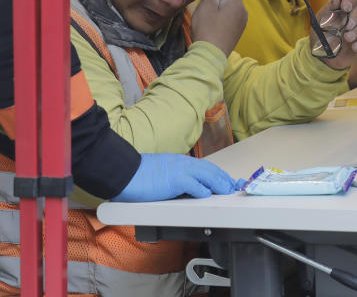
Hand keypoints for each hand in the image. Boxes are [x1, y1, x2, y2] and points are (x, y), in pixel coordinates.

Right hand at [113, 153, 243, 201]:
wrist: (123, 171)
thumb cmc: (136, 175)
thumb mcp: (161, 174)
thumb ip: (174, 179)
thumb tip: (182, 189)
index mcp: (179, 162)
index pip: (204, 167)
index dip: (217, 174)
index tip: (226, 181)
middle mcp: (182, 164)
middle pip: (209, 169)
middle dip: (223, 178)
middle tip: (233, 186)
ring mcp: (179, 171)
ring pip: (206, 175)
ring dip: (219, 183)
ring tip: (228, 190)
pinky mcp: (174, 180)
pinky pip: (193, 185)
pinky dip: (202, 190)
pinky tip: (207, 194)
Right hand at [189, 0, 247, 55]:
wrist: (210, 56)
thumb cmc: (206, 30)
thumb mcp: (206, 5)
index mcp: (236, 2)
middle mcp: (243, 10)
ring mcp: (242, 20)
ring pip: (232, 2)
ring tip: (209, 0)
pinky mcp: (238, 28)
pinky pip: (232, 12)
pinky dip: (224, 8)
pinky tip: (214, 13)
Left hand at [312, 0, 356, 70]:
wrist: (325, 57)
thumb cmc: (321, 36)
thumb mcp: (320, 23)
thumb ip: (328, 10)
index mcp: (344, 5)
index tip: (345, 8)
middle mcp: (356, 13)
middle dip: (356, 16)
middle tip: (347, 26)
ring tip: (347, 38)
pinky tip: (354, 47)